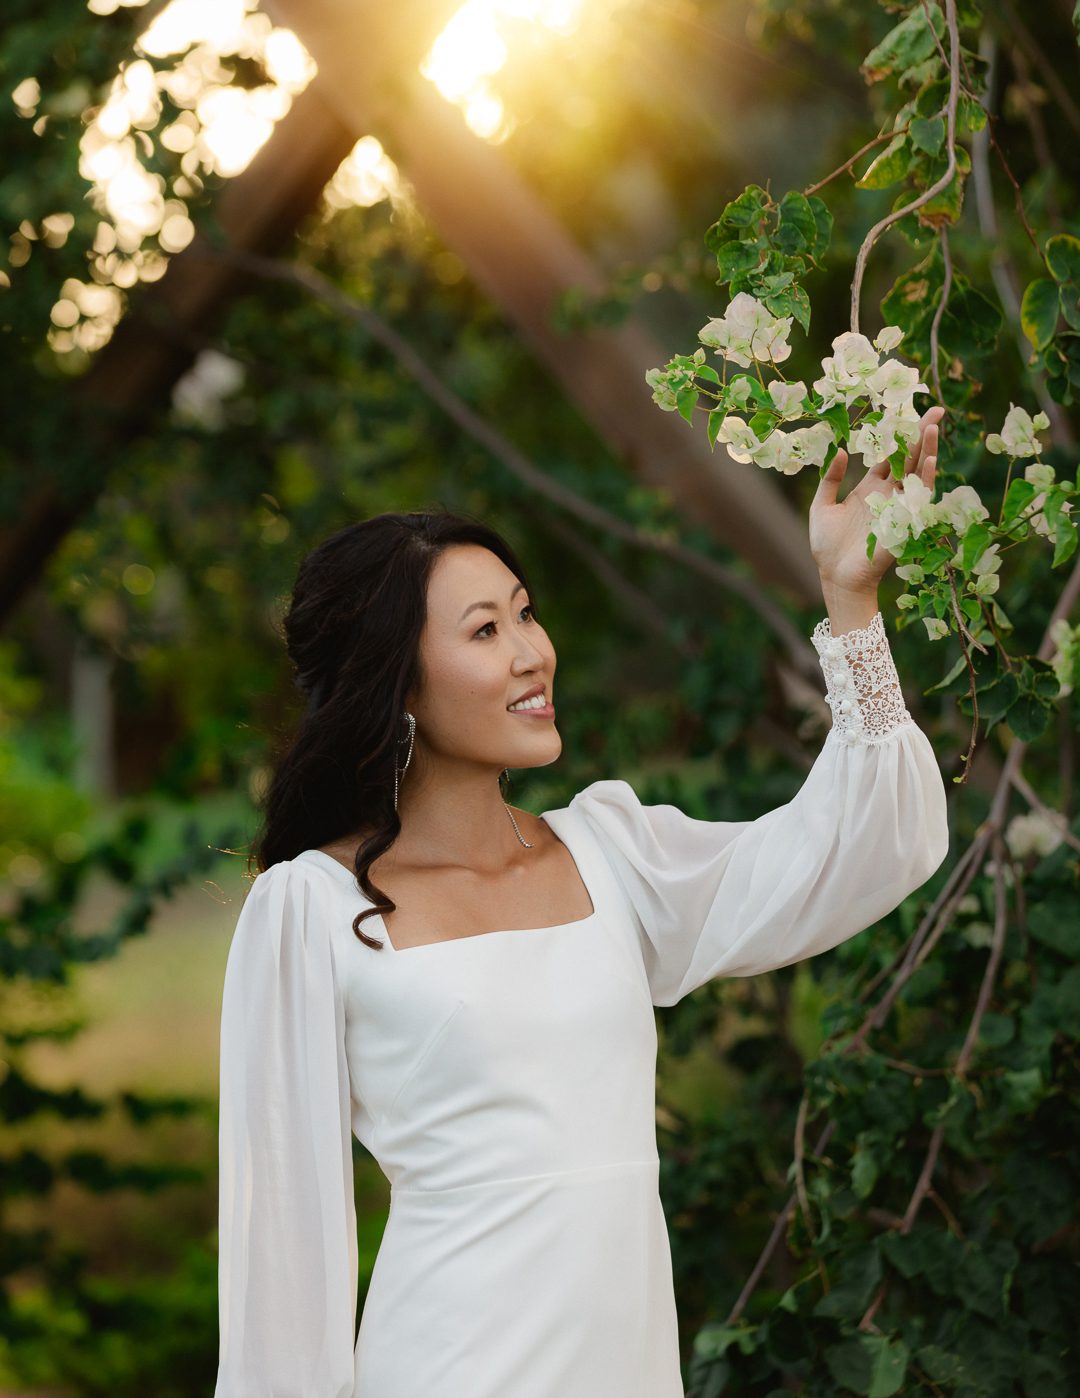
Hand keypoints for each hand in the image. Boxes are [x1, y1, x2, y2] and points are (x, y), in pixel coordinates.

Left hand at [809, 404, 944, 594]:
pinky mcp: (903, 521)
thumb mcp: (822, 505)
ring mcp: (898, 506)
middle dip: (922, 434)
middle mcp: (888, 494)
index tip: (907, 413)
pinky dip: (925, 479)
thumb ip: (830, 478)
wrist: (836, 576)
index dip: (899, 436)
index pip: (891, 456)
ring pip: (917, 473)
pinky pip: (918, 498)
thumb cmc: (828, 546)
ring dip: (927, 450)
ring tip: (933, 426)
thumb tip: (840, 449)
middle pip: (910, 458)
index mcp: (870, 488)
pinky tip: (930, 459)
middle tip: (937, 409)